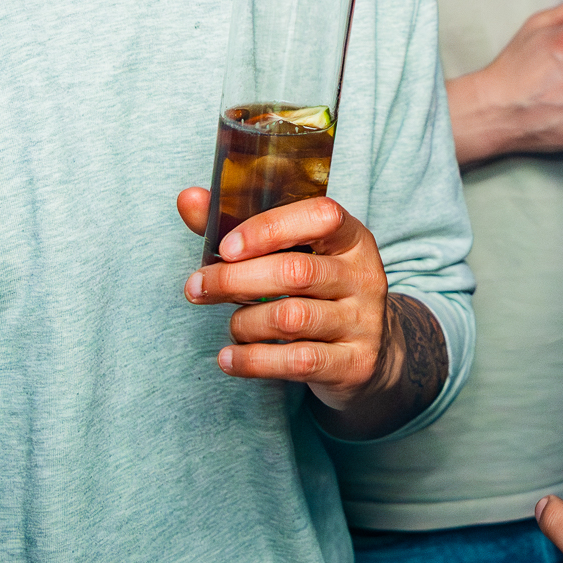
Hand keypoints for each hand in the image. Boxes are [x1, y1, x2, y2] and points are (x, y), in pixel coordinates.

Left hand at [175, 191, 389, 411]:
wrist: (374, 350)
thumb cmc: (319, 291)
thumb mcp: (295, 254)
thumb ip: (242, 227)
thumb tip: (188, 198)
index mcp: (352, 238)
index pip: (320, 216)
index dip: (269, 228)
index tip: (225, 247)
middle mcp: (364, 276)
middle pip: (295, 272)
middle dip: (235, 280)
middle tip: (198, 287)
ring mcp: (363, 321)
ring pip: (292, 318)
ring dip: (244, 323)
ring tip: (232, 325)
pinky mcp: (354, 364)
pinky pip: (296, 362)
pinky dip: (253, 361)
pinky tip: (230, 358)